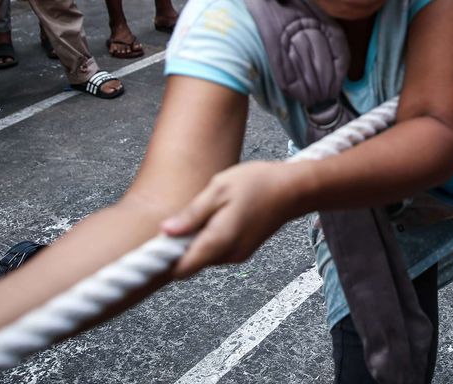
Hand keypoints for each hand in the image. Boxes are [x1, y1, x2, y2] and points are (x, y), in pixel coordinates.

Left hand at [161, 160, 299, 277]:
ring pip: (204, 257)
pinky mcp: (243, 251)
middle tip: (183, 216)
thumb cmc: (257, 183)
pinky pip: (217, 251)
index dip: (165, 257)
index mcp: (219, 242)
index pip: (181, 269)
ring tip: (205, 211)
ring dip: (197, 240)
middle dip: (181, 246)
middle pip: (190, 263)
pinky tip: (219, 215)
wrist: (294, 189)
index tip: (158, 239)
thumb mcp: (219, 189)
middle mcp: (227, 256)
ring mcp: (237, 256)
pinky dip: (210, 238)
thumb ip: (192, 214)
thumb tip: (165, 232)